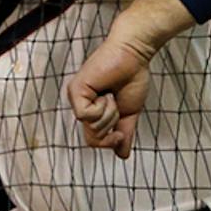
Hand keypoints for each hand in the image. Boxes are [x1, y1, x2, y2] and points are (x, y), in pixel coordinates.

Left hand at [66, 39, 153, 159]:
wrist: (135, 56)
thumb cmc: (132, 77)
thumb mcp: (129, 114)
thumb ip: (125, 134)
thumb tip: (122, 154)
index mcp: (92, 110)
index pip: (94, 140)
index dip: (109, 142)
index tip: (120, 135)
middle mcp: (81, 104)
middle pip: (91, 138)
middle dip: (110, 126)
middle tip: (116, 106)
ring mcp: (76, 97)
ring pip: (90, 126)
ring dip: (109, 114)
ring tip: (111, 95)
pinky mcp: (76, 90)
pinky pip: (85, 115)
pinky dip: (101, 107)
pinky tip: (105, 92)